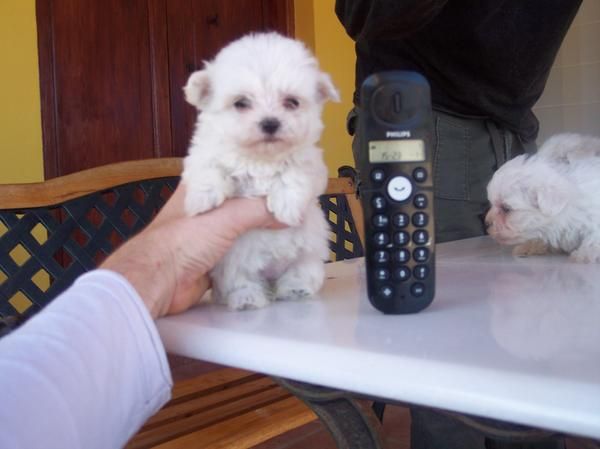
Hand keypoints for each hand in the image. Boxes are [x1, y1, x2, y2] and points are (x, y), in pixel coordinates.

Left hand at [101, 184, 281, 317]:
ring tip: (292, 220)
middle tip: (295, 196)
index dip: (259, 168)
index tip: (285, 168)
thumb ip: (258, 211)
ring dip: (265, 226)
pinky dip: (259, 248)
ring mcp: (212, 231)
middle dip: (267, 199)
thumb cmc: (182, 240)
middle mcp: (208, 205)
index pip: (236, 169)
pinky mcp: (216, 255)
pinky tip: (279, 246)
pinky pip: (243, 248)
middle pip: (244, 198)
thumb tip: (290, 213)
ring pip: (245, 224)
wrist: (159, 282)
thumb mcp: (226, 217)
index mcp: (203, 185)